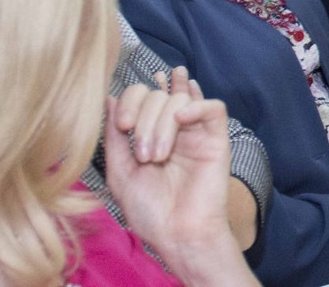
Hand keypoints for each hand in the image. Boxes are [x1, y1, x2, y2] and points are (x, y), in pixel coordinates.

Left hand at [104, 69, 253, 282]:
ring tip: (158, 157)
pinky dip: (196, 106)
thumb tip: (110, 99)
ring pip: (180, 101)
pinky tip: (182, 119)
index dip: (132, 101)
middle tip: (142, 155)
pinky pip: (214, 108)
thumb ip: (115, 137)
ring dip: (162, 125)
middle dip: (145, 120)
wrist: (176, 234)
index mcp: (151, 133)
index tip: (123, 126)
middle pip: (159, 96)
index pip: (143, 95)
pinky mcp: (218, 139)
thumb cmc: (149, 210)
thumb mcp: (120, 171)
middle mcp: (175, 129)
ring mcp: (197, 133)